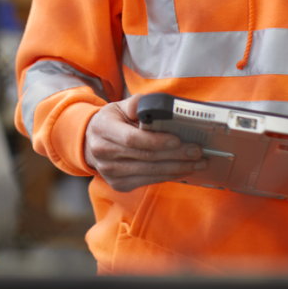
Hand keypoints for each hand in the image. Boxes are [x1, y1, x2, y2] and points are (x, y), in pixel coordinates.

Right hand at [83, 95, 207, 191]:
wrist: (89, 143)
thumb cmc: (110, 122)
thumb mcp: (118, 107)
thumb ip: (137, 104)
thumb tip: (159, 108)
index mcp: (103, 129)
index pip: (132, 139)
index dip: (156, 141)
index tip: (177, 139)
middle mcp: (104, 153)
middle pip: (145, 157)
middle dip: (176, 155)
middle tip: (197, 151)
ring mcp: (111, 172)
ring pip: (150, 172)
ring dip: (178, 168)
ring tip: (197, 162)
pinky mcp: (119, 184)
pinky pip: (149, 181)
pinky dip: (169, 176)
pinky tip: (182, 170)